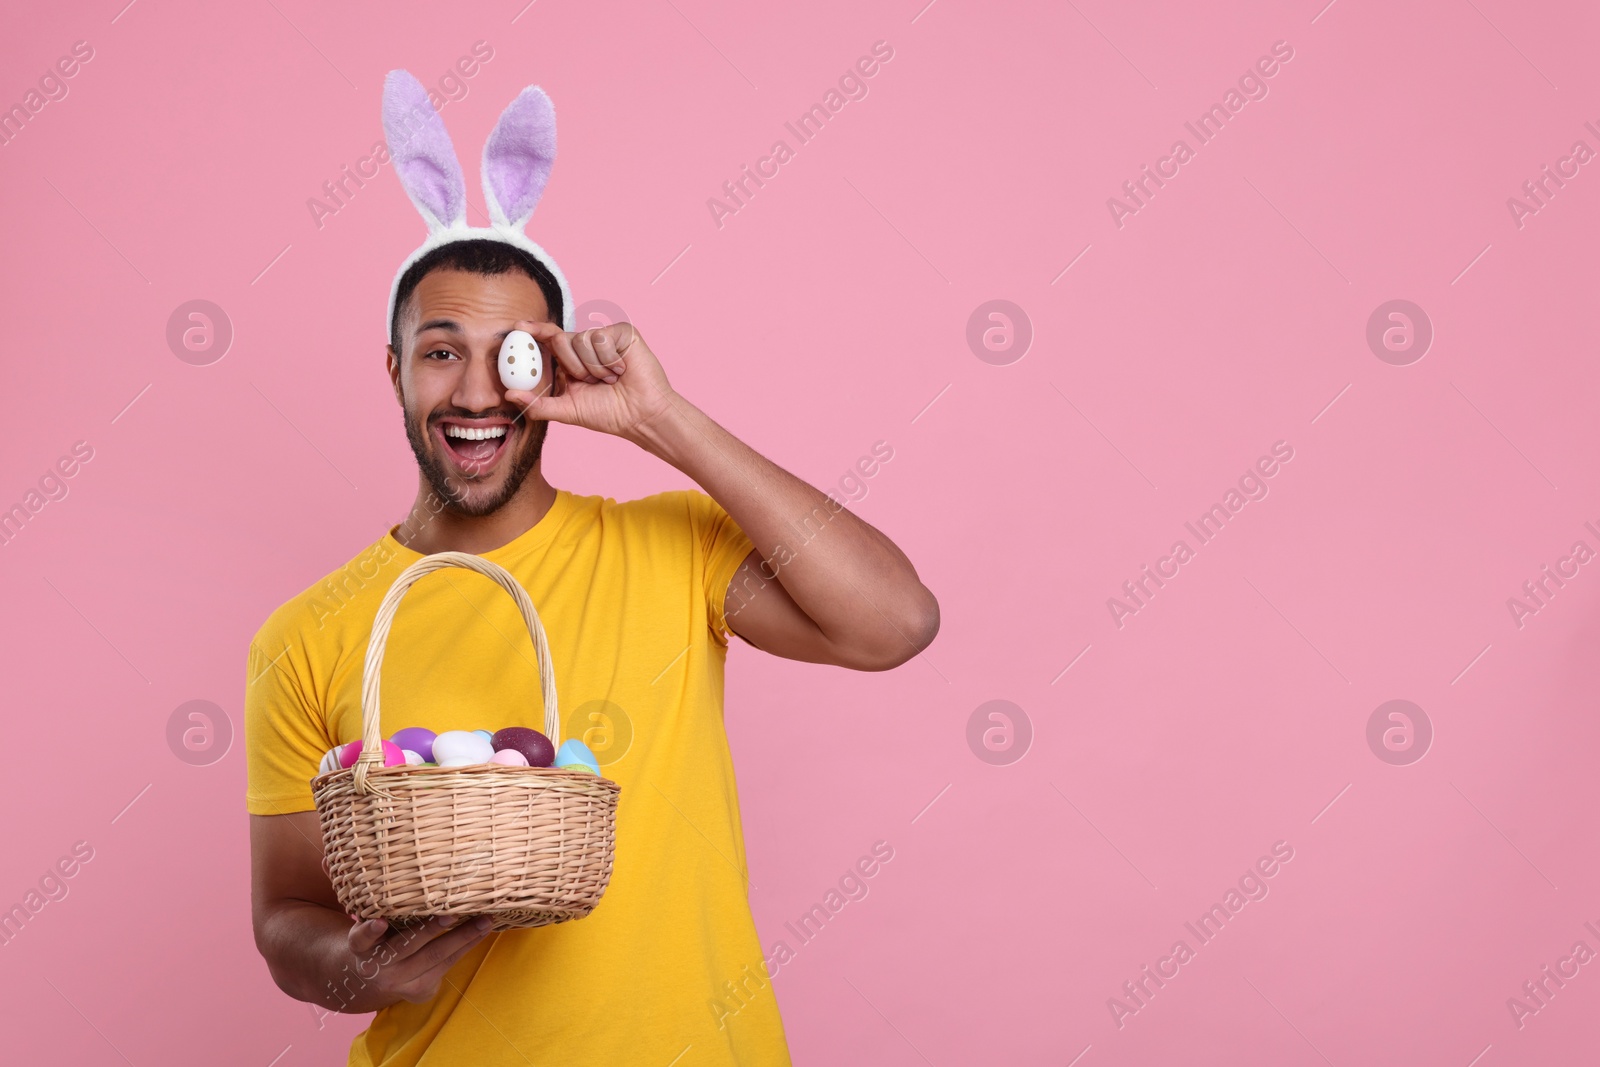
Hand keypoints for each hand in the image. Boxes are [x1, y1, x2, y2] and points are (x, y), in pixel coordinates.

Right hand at [342, 914, 493, 1005]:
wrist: (373, 979)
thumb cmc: (378, 938)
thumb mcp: (371, 928)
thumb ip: (383, 914)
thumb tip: (416, 881)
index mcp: (360, 947)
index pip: (362, 939)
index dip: (370, 931)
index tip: (379, 922)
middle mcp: (378, 967)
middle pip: (408, 946)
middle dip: (432, 929)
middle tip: (453, 913)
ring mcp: (400, 983)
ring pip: (436, 957)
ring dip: (464, 937)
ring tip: (484, 921)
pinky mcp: (419, 992)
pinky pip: (448, 966)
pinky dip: (466, 946)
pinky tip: (481, 933)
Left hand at [505, 321, 680, 444]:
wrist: (640, 415)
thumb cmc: (609, 414)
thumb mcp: (567, 410)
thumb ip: (538, 404)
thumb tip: (510, 395)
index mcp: (571, 362)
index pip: (549, 340)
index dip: (534, 331)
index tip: (518, 327)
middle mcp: (586, 347)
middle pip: (561, 338)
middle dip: (572, 365)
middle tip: (590, 381)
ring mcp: (604, 338)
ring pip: (581, 339)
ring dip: (593, 366)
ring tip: (611, 378)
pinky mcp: (621, 333)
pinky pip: (601, 337)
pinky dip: (608, 359)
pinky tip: (621, 369)